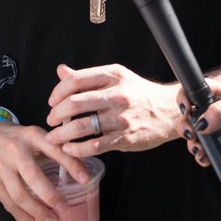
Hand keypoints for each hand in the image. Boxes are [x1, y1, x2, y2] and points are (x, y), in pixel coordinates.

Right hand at [0, 119, 89, 220]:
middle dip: (50, 197)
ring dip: (36, 211)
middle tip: (64, 209)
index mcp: (31, 136)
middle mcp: (15, 150)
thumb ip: (52, 149)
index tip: (85, 179)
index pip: (54, 150)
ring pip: (19, 195)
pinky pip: (7, 202)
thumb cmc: (16, 138)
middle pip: (33, 178)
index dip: (70, 164)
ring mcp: (1, 166)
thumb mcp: (34, 135)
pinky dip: (21, 215)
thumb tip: (79, 169)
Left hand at [46, 62, 183, 154]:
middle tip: (50, 120)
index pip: (76, 80)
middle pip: (75, 103)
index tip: (52, 101)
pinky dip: (77, 149)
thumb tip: (61, 70)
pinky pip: (95, 145)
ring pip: (82, 126)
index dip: (58, 91)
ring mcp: (122, 117)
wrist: (169, 111)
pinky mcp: (126, 138)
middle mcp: (118, 94)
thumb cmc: (139, 93)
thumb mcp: (116, 78)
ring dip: (62, 134)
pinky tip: (69, 149)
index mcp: (113, 75)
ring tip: (54, 138)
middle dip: (56, 114)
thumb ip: (87, 77)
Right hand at [177, 80, 220, 174]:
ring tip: (199, 149)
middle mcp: (217, 113)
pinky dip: (200, 156)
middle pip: (189, 115)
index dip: (185, 96)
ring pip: (194, 135)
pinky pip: (203, 152)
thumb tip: (200, 125)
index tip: (186, 108)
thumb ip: (220, 110)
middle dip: (185, 124)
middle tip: (191, 133)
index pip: (197, 90)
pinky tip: (205, 157)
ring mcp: (218, 131)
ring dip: (191, 143)